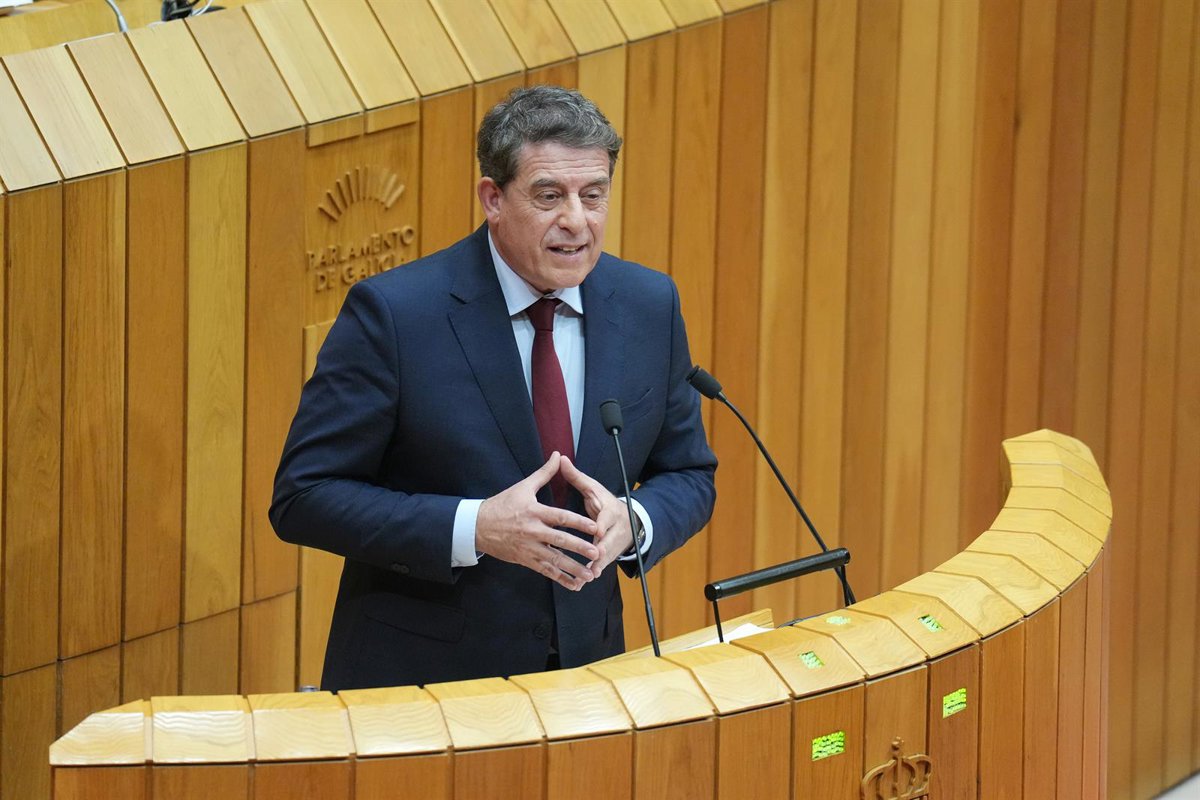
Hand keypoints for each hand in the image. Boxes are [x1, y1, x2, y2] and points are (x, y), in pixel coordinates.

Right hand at [476, 453, 599, 590]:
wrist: (477, 526)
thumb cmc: (501, 505)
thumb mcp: (523, 487)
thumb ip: (544, 473)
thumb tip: (558, 456)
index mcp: (534, 512)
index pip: (560, 517)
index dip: (578, 522)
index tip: (594, 527)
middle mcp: (533, 531)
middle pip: (559, 541)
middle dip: (579, 547)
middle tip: (596, 552)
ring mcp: (529, 548)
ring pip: (554, 560)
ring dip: (573, 568)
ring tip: (589, 573)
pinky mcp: (525, 560)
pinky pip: (545, 571)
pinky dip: (560, 578)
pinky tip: (574, 584)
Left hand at [558, 455, 634, 578]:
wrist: (628, 522)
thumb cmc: (605, 503)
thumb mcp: (593, 489)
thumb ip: (576, 477)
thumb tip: (560, 459)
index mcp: (610, 512)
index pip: (607, 519)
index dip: (602, 525)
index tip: (598, 531)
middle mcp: (614, 530)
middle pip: (608, 542)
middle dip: (601, 551)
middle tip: (595, 558)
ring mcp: (612, 545)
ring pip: (604, 557)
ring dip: (596, 567)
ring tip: (588, 576)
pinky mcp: (608, 556)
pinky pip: (599, 566)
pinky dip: (591, 573)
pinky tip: (581, 582)